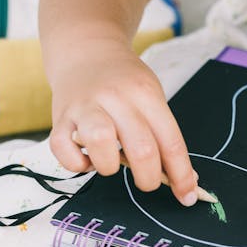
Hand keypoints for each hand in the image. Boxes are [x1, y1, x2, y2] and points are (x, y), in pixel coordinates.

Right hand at [48, 40, 198, 205]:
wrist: (86, 50)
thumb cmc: (124, 82)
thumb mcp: (151, 97)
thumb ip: (164, 136)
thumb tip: (183, 179)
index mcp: (144, 93)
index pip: (170, 141)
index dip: (181, 175)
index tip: (187, 195)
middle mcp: (115, 98)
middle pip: (140, 148)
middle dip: (148, 179)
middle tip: (147, 182)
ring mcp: (85, 107)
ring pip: (100, 142)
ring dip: (109, 167)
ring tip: (111, 164)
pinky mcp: (59, 118)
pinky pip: (63, 150)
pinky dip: (76, 164)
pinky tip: (86, 159)